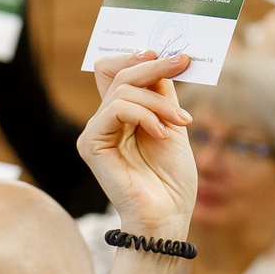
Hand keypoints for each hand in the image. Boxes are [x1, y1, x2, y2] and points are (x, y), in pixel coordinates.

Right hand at [78, 51, 196, 237]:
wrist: (169, 216)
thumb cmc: (172, 181)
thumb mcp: (173, 126)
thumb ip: (163, 95)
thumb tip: (162, 59)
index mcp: (122, 116)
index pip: (117, 71)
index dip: (139, 58)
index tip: (173, 56)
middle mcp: (105, 121)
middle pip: (118, 72)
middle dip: (154, 66)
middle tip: (182, 62)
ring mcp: (96, 132)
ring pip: (122, 89)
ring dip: (157, 101)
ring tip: (180, 121)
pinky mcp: (92, 144)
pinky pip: (115, 109)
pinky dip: (144, 115)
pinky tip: (161, 134)